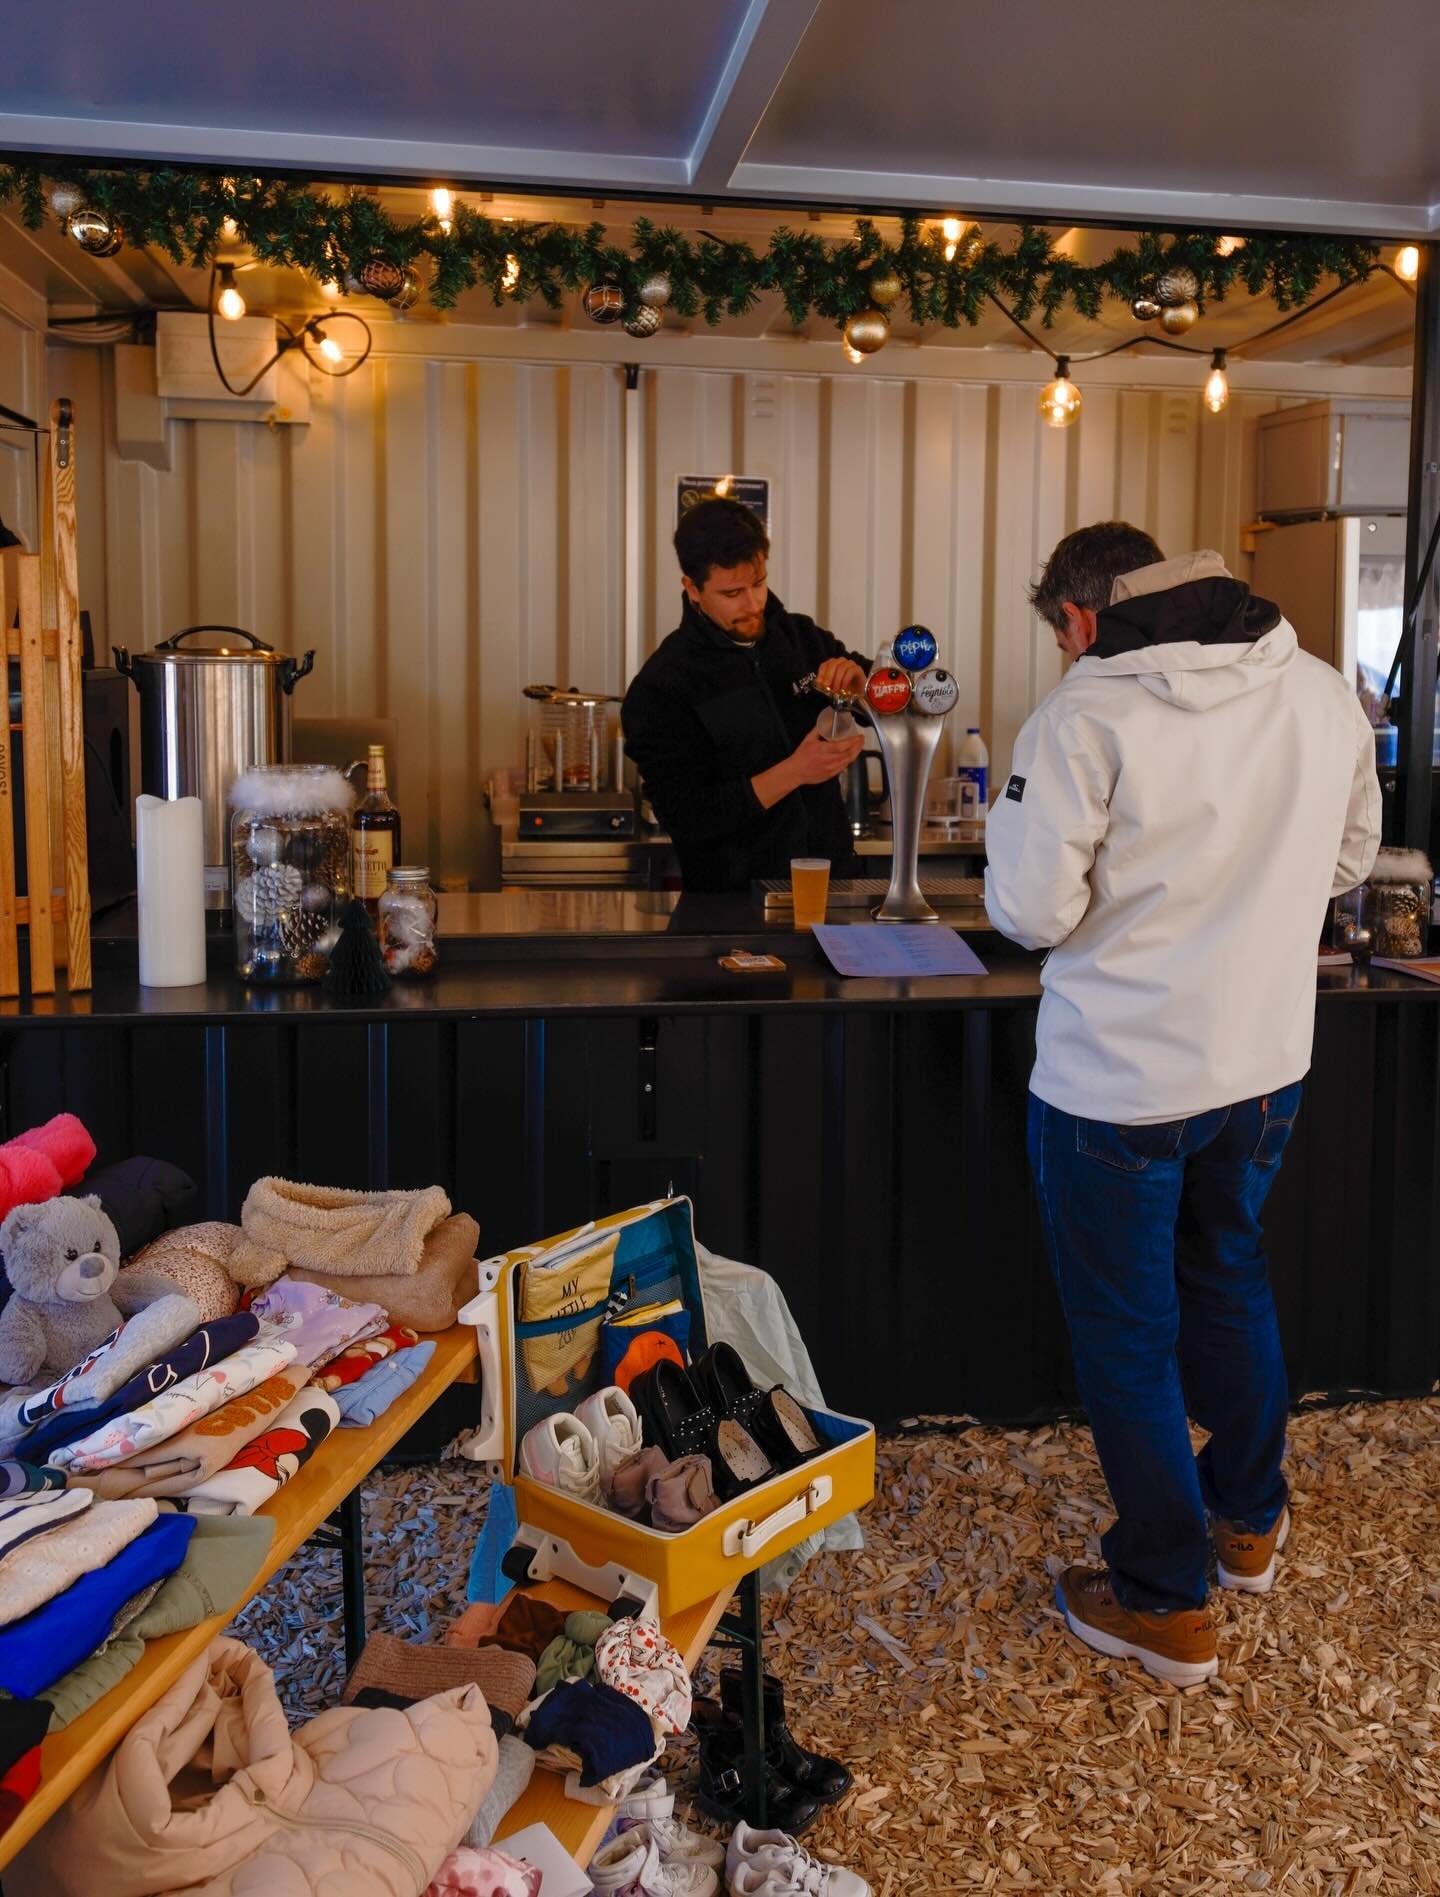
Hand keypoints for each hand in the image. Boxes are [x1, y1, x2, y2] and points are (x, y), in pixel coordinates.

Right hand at [750, 724, 864, 809]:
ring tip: (859, 747)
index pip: (842, 746)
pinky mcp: (831, 775)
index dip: (853, 741)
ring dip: (856, 753)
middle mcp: (828, 760)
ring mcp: (830, 769)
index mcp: (822, 750)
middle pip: (848, 754)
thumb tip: (827, 721)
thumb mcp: (808, 739)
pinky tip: (851, 755)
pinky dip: (849, 760)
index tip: (858, 736)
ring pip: (848, 761)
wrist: (796, 771)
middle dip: (858, 746)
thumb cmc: (801, 756)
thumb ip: (819, 729)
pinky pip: (844, 767)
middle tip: (861, 740)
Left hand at [816, 657, 866, 698]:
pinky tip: (844, 688)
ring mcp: (850, 664)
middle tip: (827, 687)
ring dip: (837, 680)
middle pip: (833, 664)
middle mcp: (841, 662)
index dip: (821, 674)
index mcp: (832, 665)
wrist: (859, 694)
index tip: (820, 684)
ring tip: (836, 690)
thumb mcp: (832, 688)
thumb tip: (819, 685)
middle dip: (828, 676)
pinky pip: (850, 671)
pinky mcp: (858, 669)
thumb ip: (825, 685)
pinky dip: (845, 680)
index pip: (824, 665)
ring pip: (841, 667)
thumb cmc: (844, 690)